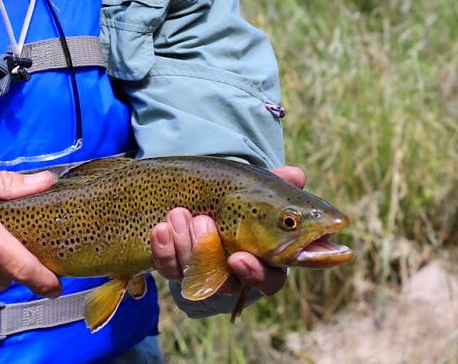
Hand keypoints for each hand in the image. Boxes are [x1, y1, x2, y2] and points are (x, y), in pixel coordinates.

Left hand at [148, 165, 304, 298]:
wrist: (207, 203)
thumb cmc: (246, 203)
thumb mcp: (263, 191)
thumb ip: (281, 184)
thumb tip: (296, 175)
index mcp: (266, 262)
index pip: (269, 281)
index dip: (254, 273)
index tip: (238, 258)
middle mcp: (235, 276)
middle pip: (226, 283)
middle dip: (209, 252)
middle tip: (202, 220)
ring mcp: (205, 274)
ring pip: (194, 274)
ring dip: (184, 243)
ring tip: (178, 213)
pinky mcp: (179, 269)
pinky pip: (169, 270)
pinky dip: (163, 249)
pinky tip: (161, 229)